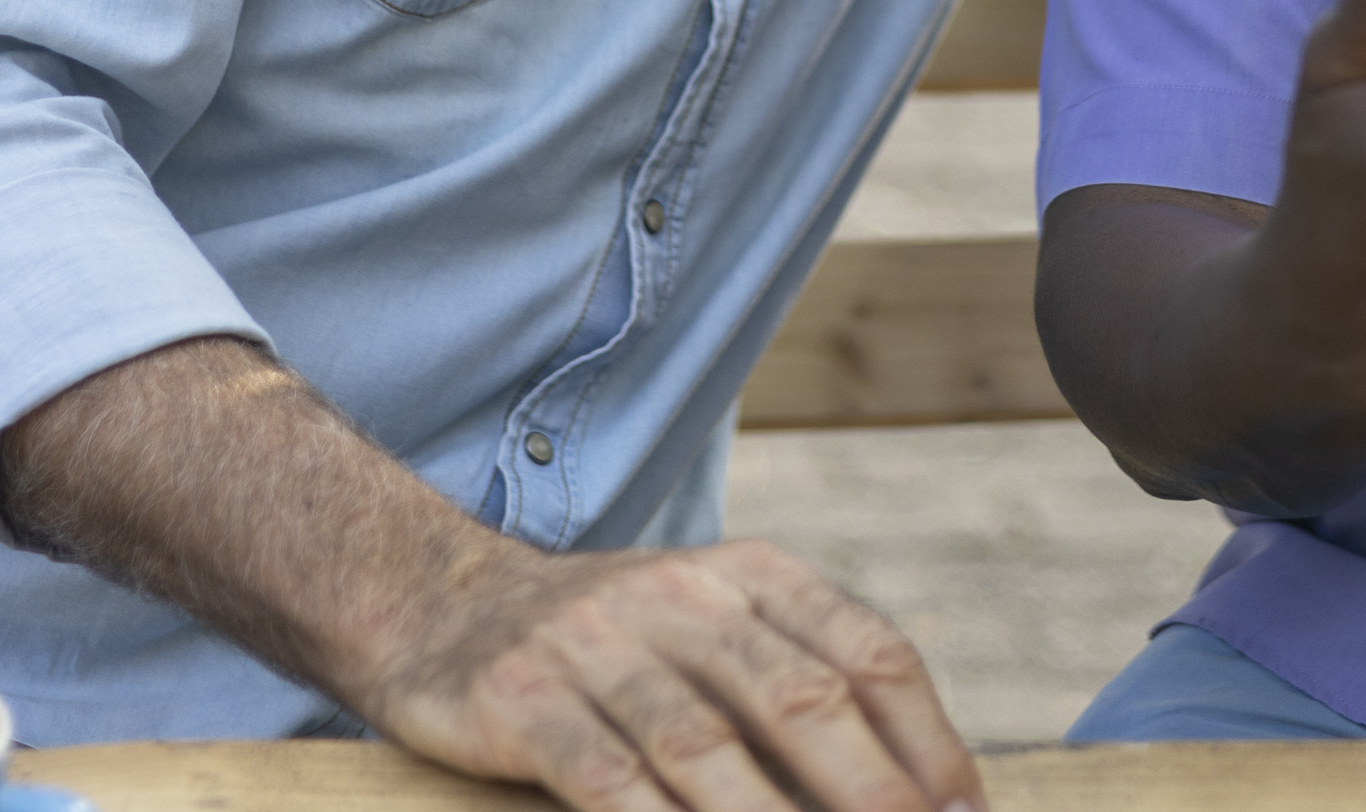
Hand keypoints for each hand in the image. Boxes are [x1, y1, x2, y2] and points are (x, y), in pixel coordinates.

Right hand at [346, 534, 977, 811]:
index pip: (867, 651)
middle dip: (872, 794)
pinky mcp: (522, 702)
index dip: (928, 742)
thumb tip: (921, 793)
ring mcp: (597, 647)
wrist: (437, 601)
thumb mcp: (711, 626)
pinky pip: (605, 780)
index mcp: (749, 575)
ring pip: (706, 749)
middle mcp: (681, 599)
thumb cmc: (612, 642)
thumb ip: (801, 683)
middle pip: (800, 701)